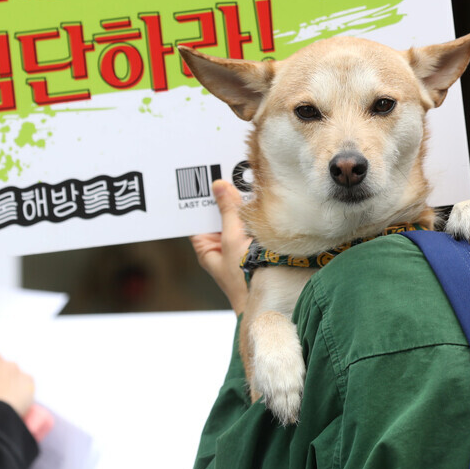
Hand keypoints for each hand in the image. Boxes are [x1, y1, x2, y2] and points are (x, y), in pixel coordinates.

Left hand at [190, 180, 250, 314]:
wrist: (271, 300)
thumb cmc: (243, 278)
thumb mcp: (232, 239)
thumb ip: (227, 211)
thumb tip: (219, 186)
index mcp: (206, 247)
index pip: (197, 217)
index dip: (199, 198)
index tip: (202, 176)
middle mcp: (221, 246)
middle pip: (219, 215)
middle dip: (224, 196)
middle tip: (225, 168)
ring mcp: (240, 245)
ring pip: (238, 218)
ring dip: (241, 202)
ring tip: (242, 176)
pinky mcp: (258, 244)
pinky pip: (254, 223)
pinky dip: (256, 211)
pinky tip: (260, 194)